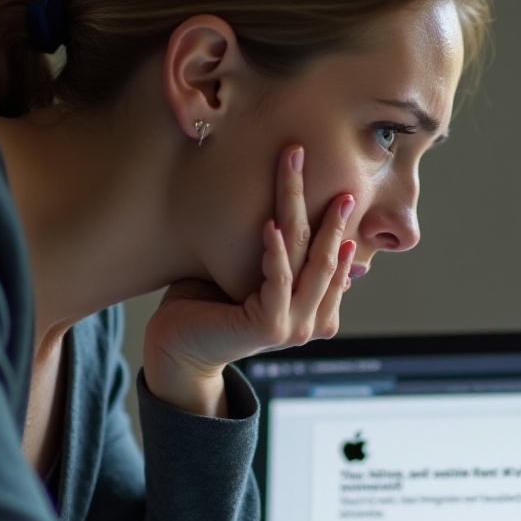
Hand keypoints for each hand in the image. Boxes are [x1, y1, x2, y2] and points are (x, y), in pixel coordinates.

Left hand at [143, 145, 355, 414]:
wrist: (176, 350)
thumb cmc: (206, 307)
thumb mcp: (249, 276)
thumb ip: (275, 258)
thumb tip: (285, 217)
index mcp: (314, 312)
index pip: (333, 264)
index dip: (338, 229)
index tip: (344, 195)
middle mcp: (311, 322)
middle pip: (326, 257)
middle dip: (333, 216)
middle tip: (339, 180)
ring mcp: (295, 327)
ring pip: (307, 260)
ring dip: (299, 208)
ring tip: (296, 171)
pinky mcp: (270, 326)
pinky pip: (279, 280)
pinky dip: (276, 251)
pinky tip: (269, 223)